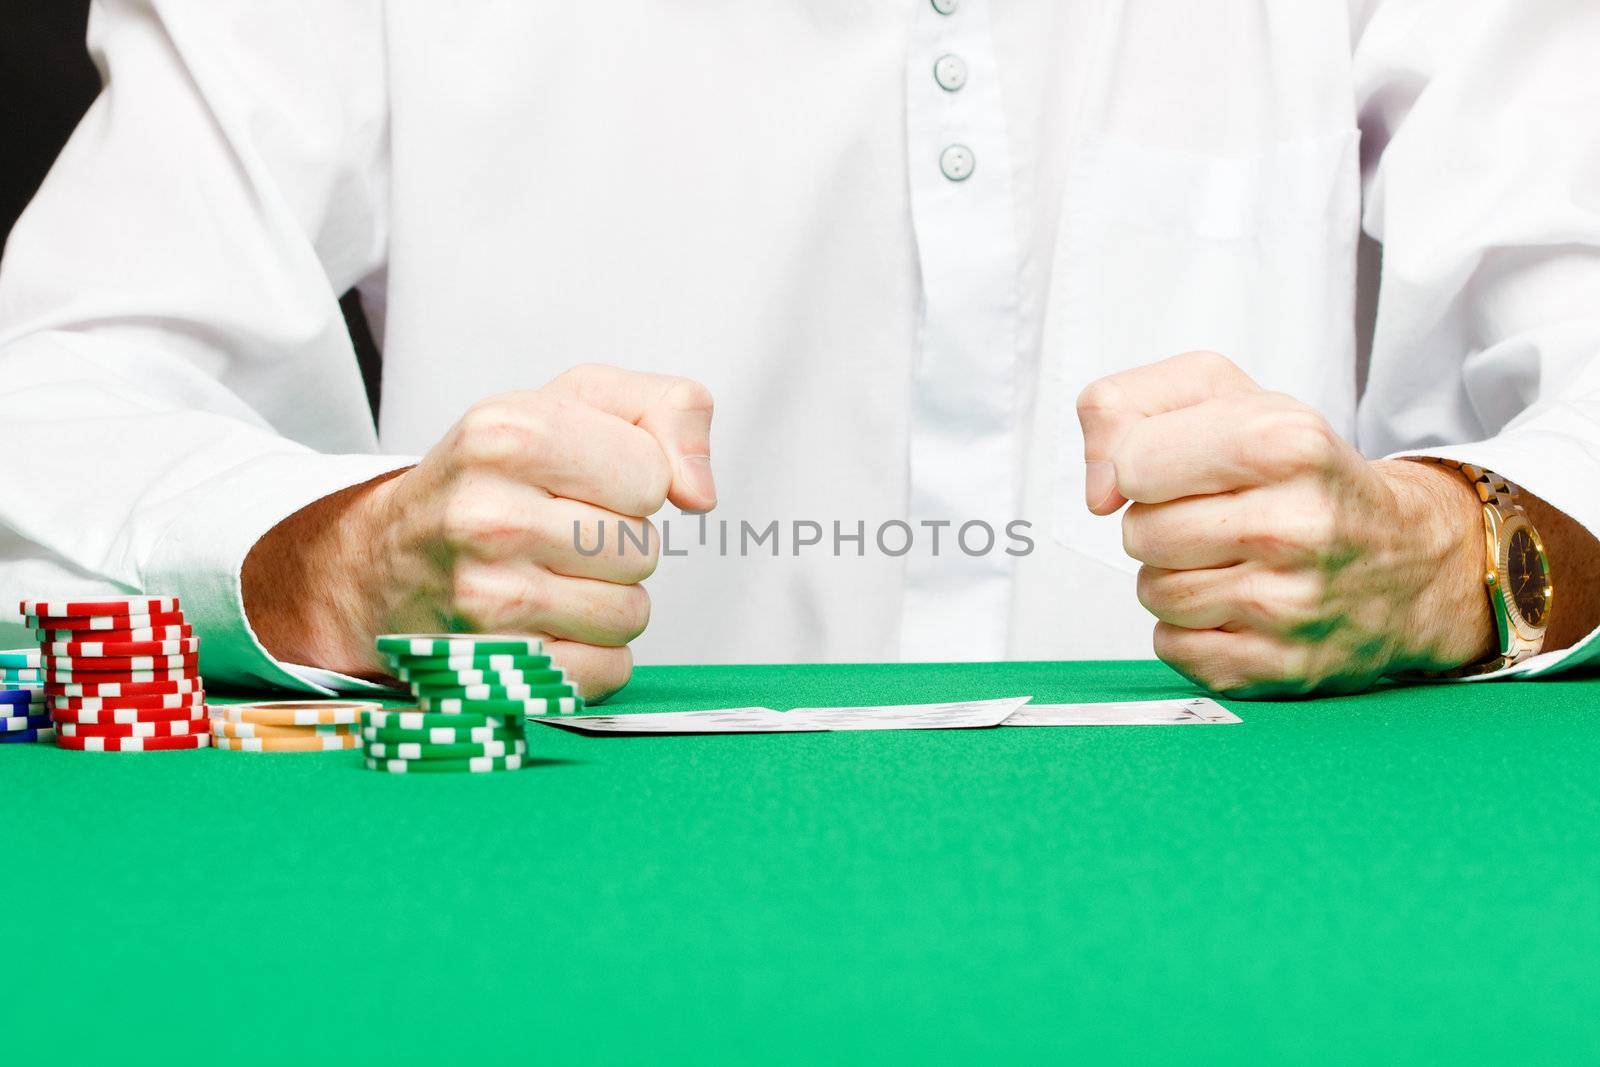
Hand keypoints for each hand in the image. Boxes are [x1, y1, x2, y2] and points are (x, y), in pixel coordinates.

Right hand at [243, 364, 716, 699]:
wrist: (386, 557)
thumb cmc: (495, 475)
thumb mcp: (578, 403)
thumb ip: (671, 410)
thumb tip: (700, 494)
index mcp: (508, 432)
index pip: (651, 476)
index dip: (632, 481)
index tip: (581, 480)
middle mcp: (486, 514)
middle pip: (642, 550)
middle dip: (617, 545)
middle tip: (559, 533)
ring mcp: (483, 599)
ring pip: (630, 616)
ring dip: (607, 602)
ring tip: (548, 577)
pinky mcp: (490, 669)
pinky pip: (606, 672)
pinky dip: (591, 656)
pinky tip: (544, 626)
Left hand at [1077, 351, 1493, 696]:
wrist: (1413, 560)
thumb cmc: (1302, 474)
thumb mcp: (1224, 396)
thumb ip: (1124, 406)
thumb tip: (1096, 491)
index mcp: (1283, 442)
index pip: (1133, 463)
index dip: (1136, 466)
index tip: (1173, 469)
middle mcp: (1295, 525)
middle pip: (1138, 534)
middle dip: (1160, 523)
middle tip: (1217, 516)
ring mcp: (1290, 605)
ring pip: (1153, 593)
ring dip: (1174, 576)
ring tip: (1232, 558)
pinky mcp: (1279, 667)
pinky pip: (1172, 648)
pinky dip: (1190, 629)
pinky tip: (1240, 604)